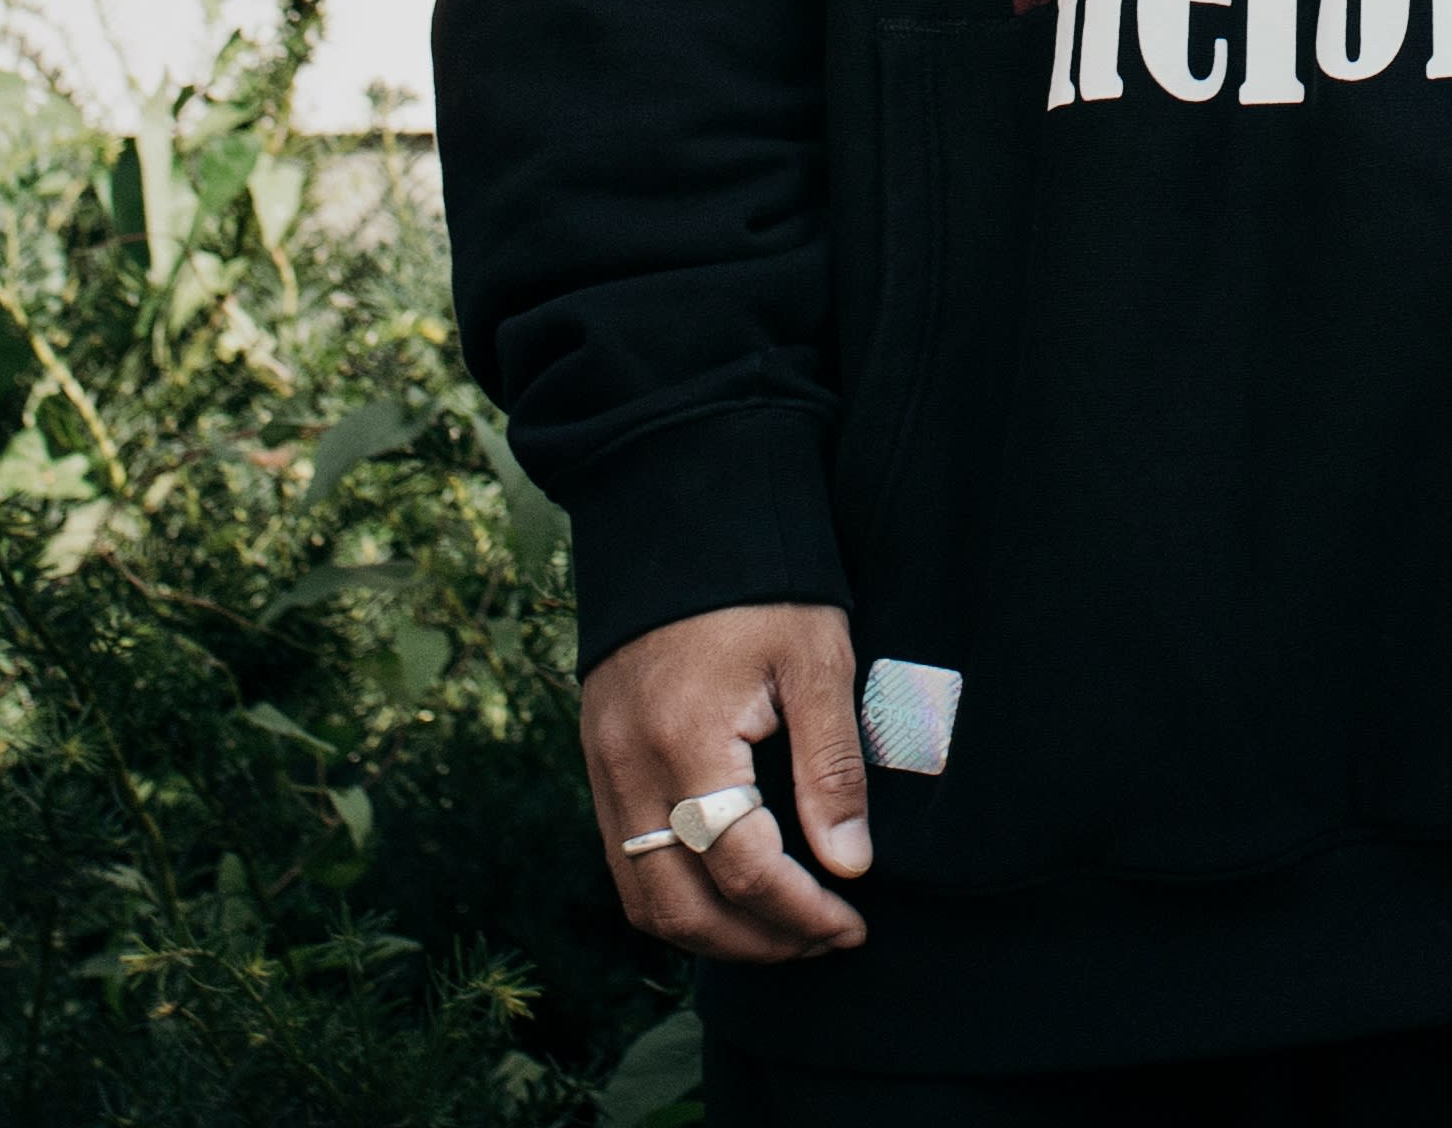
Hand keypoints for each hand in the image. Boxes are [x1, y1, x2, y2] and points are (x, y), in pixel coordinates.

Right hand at [583, 599, 869, 961]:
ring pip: (642, 899)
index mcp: (687, 741)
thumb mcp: (816, 659)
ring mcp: (604, 767)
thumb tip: (848, 865)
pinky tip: (730, 889)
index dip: (803, 911)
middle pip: (680, 906)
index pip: (743, 869)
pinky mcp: (598, 759)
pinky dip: (677, 896)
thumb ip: (831, 767)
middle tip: (823, 938)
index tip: (852, 923)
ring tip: (782, 928)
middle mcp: (630, 767)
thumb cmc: (762, 581)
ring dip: (712, 933)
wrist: (679, 511)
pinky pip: (625, 862)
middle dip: (757, 941)